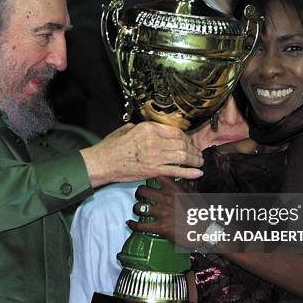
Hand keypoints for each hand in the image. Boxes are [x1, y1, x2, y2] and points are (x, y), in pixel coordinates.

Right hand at [80, 122, 203, 187]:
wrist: (102, 163)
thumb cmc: (111, 147)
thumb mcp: (126, 129)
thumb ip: (142, 128)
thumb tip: (151, 129)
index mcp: (148, 128)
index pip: (176, 131)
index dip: (186, 137)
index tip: (189, 142)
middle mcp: (154, 141)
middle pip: (182, 143)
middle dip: (194, 149)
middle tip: (198, 153)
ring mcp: (155, 156)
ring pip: (183, 157)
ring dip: (195, 160)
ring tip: (200, 162)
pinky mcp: (153, 170)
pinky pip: (176, 171)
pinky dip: (189, 172)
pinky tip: (197, 173)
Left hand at [128, 177, 208, 248]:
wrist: (207, 233)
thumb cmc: (202, 214)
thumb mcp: (195, 195)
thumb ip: (184, 186)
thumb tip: (178, 179)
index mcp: (175, 189)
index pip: (157, 176)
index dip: (149, 176)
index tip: (147, 178)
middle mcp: (166, 199)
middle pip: (142, 191)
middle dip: (139, 193)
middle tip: (140, 196)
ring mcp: (162, 213)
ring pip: (139, 207)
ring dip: (136, 209)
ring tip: (137, 210)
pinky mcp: (160, 227)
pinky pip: (140, 225)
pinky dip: (133, 225)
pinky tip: (130, 223)